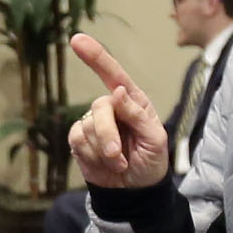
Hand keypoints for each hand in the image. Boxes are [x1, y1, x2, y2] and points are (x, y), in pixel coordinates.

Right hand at [68, 35, 170, 188]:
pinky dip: (92, 156)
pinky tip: (105, 164)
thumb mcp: (155, 139)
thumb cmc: (151, 162)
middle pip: (99, 106)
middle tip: (117, 156)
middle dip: (107, 134)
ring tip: (118, 162)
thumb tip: (118, 92)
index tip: (77, 40)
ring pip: (87, 127)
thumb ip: (138, 114)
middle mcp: (111, 108)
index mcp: (132, 101)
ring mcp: (93, 123)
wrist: (135, 192)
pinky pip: (77, 140)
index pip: (114, 75)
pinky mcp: (80, 141)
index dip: (96, 57)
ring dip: (103, 150)